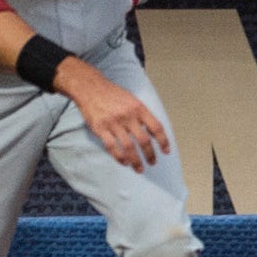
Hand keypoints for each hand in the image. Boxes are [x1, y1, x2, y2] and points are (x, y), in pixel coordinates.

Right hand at [55, 57, 170, 168]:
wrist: (90, 87)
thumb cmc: (113, 94)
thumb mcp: (132, 100)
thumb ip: (142, 114)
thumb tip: (152, 132)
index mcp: (138, 108)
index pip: (156, 127)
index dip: (163, 141)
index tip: (166, 151)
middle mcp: (128, 116)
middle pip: (143, 140)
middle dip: (150, 155)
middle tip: (152, 163)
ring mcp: (113, 122)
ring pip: (128, 147)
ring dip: (136, 161)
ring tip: (139, 168)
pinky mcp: (100, 128)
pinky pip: (111, 147)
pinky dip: (119, 157)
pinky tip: (124, 163)